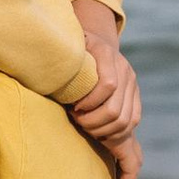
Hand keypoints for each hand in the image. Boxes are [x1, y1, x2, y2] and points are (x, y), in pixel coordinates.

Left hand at [68, 6, 140, 150]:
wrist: (94, 45)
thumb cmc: (71, 51)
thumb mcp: (66, 49)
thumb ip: (59, 57)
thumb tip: (42, 62)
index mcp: (106, 53)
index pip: (108, 85)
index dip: (89, 102)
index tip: (73, 107)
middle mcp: (124, 68)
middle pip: (115, 109)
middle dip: (92, 122)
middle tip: (77, 120)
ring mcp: (132, 83)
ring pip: (125, 120)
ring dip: (102, 130)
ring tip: (85, 126)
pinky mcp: (136, 96)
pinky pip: (132, 121)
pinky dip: (115, 133)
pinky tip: (98, 130)